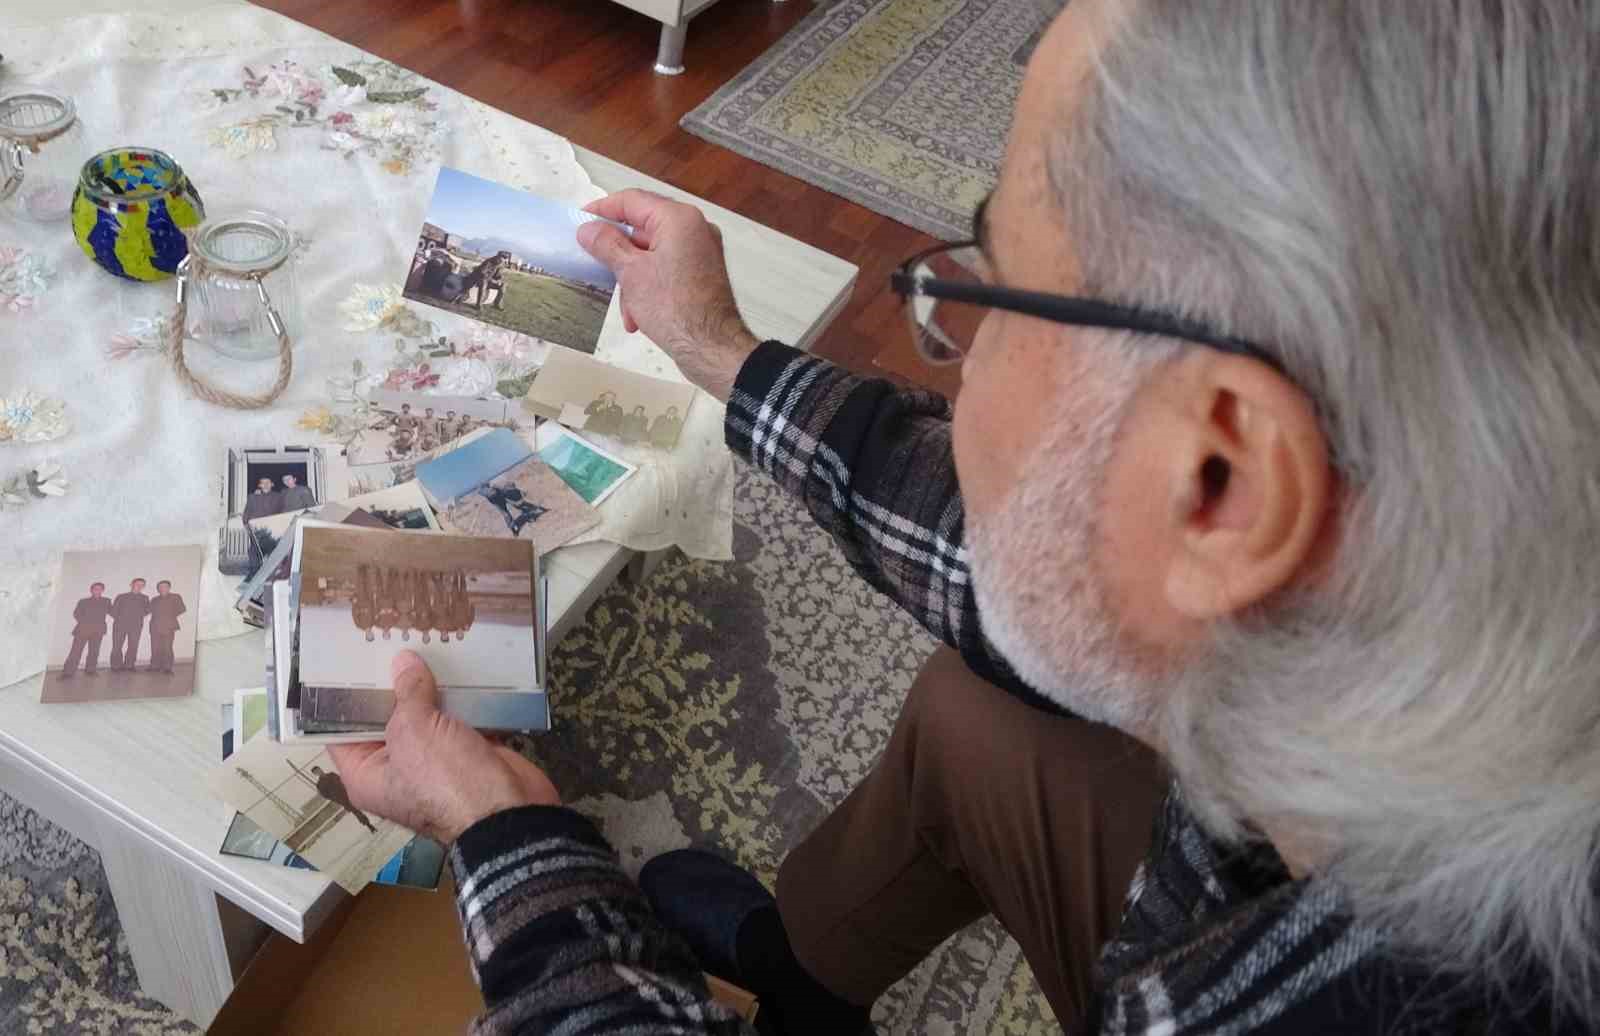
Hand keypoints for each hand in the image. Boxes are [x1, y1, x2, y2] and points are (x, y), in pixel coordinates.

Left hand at [328, 651, 559, 844]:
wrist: (508, 811)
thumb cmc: (446, 782)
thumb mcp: (414, 731)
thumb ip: (407, 693)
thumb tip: (404, 661)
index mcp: (367, 774)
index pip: (343, 731)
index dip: (344, 696)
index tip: (350, 659)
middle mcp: (396, 767)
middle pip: (387, 718)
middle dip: (394, 684)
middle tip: (392, 642)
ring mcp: (434, 759)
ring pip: (427, 715)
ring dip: (431, 687)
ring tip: (427, 645)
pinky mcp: (467, 750)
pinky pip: (459, 717)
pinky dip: (463, 696)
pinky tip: (461, 664)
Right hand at [577, 189, 758, 400]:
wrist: (711, 348)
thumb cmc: (674, 308)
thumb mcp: (630, 273)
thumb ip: (606, 245)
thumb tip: (589, 229)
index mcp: (679, 219)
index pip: (632, 201)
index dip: (603, 209)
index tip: (581, 221)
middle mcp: (694, 229)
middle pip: (642, 229)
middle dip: (618, 254)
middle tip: (595, 265)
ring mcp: (701, 252)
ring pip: (652, 254)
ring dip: (631, 279)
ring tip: (626, 309)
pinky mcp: (702, 275)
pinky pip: (666, 271)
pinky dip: (648, 288)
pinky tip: (638, 317)